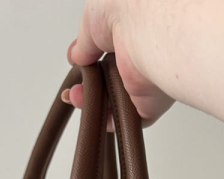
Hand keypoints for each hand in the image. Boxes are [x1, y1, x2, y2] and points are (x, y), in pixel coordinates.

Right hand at [61, 1, 173, 126]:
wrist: (147, 24)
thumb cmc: (126, 8)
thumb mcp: (92, 20)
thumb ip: (84, 43)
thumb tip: (77, 56)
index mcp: (128, 35)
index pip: (107, 55)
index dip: (88, 63)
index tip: (76, 64)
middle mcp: (138, 58)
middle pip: (109, 82)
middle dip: (86, 88)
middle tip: (73, 89)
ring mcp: (145, 82)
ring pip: (115, 103)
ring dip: (93, 103)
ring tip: (77, 96)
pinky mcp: (150, 103)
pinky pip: (129, 120)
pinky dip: (109, 121)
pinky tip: (95, 111)